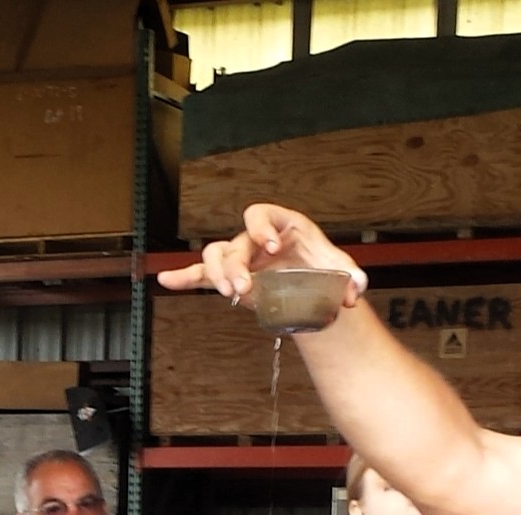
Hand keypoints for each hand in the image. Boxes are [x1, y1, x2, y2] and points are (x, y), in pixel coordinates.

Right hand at [157, 203, 370, 312]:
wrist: (312, 283)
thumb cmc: (321, 266)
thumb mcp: (339, 269)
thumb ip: (351, 278)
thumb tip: (354, 294)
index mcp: (280, 225)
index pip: (260, 214)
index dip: (261, 227)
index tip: (271, 245)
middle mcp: (256, 238)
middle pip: (235, 243)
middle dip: (236, 265)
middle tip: (244, 288)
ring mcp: (241, 257)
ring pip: (216, 255)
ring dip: (216, 274)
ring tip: (228, 293)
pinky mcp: (231, 276)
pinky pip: (202, 273)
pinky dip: (185, 277)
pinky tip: (167, 280)